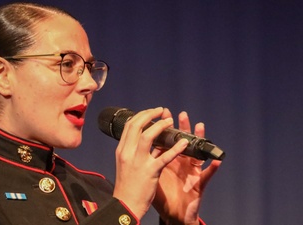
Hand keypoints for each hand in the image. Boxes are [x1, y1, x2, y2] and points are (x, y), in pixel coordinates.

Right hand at [112, 107, 189, 218]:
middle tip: (161, 111)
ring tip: (170, 121)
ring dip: (161, 126)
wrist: (125, 204)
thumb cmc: (126, 185)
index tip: (151, 112)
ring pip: (148, 136)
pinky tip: (184, 142)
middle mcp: (128, 153)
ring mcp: (139, 162)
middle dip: (150, 114)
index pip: (129, 126)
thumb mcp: (125, 163)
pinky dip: (176, 148)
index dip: (141, 115)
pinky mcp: (150, 171)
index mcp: (122, 150)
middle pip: (137, 126)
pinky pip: (164, 156)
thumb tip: (148, 139)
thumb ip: (134, 150)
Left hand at [152, 110, 221, 224]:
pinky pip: (207, 175)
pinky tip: (217, 160)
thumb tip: (131, 148)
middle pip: (181, 142)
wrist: (172, 216)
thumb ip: (146, 162)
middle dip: (181, 127)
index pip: (165, 140)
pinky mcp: (198, 184)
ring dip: (198, 139)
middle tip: (180, 114)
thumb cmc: (161, 197)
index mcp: (166, 161)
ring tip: (199, 126)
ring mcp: (190, 172)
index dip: (161, 127)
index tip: (157, 113)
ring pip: (195, 153)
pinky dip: (213, 168)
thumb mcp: (151, 177)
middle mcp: (180, 163)